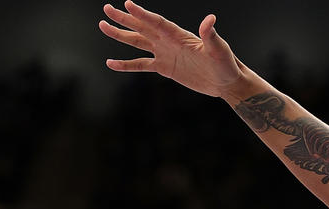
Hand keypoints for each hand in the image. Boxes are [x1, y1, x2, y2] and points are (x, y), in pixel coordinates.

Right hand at [100, 1, 240, 96]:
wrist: (225, 82)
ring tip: (103, 26)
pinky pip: (141, 64)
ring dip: (120, 35)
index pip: (157, 21)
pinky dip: (126, 64)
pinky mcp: (164, 68)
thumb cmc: (225, 63)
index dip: (143, 14)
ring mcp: (164, 53)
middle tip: (107, 9)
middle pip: (142, 27)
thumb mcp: (219, 49)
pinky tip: (111, 63)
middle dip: (124, 18)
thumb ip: (211, 35)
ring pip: (137, 42)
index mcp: (179, 34)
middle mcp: (168, 41)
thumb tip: (210, 19)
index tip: (127, 4)